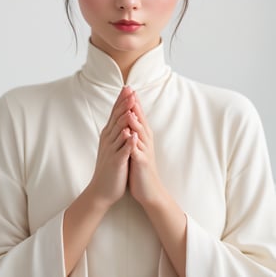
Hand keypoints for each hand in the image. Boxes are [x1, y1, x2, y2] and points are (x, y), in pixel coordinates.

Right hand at [88, 86, 136, 208]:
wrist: (101, 190)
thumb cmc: (110, 167)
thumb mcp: (111, 145)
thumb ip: (116, 130)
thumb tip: (121, 115)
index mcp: (108, 134)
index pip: (115, 113)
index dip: (121, 100)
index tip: (128, 87)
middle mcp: (108, 139)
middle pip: (117, 118)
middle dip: (124, 104)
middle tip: (130, 90)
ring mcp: (111, 150)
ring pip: (119, 131)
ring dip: (125, 118)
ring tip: (131, 106)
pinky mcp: (116, 162)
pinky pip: (122, 150)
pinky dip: (127, 142)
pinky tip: (131, 134)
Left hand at [127, 92, 163, 206]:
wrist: (149, 189)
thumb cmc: (140, 167)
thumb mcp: (137, 146)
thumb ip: (134, 131)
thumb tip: (130, 116)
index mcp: (142, 136)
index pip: (137, 115)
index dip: (132, 101)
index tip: (126, 87)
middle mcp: (145, 140)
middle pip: (140, 119)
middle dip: (134, 105)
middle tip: (130, 90)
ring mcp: (144, 150)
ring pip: (140, 133)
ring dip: (135, 121)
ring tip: (130, 109)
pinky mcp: (142, 162)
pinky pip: (137, 150)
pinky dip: (133, 142)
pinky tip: (129, 135)